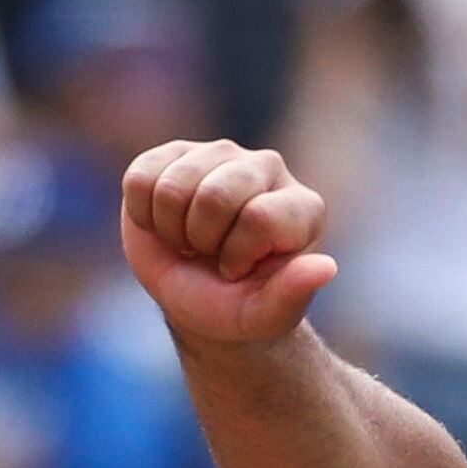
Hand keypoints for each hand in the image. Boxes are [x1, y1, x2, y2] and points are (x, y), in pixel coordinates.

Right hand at [120, 141, 337, 347]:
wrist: (199, 298)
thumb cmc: (239, 307)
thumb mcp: (265, 315)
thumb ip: (293, 294)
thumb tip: (325, 268)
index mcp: (301, 207)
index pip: (258, 218)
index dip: (236, 255)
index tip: (239, 272)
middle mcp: (267, 168)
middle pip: (214, 196)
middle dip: (201, 240)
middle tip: (209, 254)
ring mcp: (221, 154)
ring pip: (174, 186)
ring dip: (172, 229)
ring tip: (189, 240)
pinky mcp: (175, 152)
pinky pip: (141, 179)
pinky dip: (144, 216)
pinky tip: (166, 224)